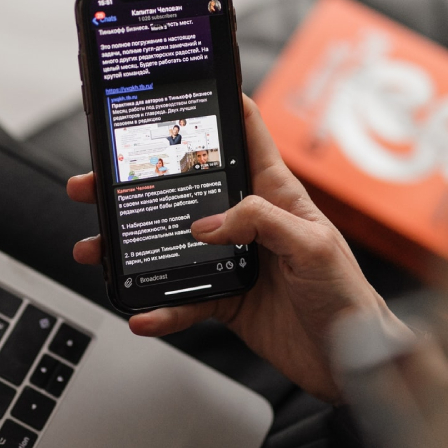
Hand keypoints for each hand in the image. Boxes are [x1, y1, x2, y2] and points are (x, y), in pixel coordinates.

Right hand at [67, 96, 408, 399]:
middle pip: (184, 191)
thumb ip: (262, 223)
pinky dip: (159, 309)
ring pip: (170, 246)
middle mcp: (247, 222)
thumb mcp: (313, 245)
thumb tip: (207, 223)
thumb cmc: (347, 295)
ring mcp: (230, 260)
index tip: (178, 87)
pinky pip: (182, 300)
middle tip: (97, 182)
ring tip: (98, 249)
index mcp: (275, 194)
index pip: (244, 136)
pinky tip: (141, 314)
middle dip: (137, 183)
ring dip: (131, 248)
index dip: (217, 106)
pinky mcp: (224, 299)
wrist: (351, 361)